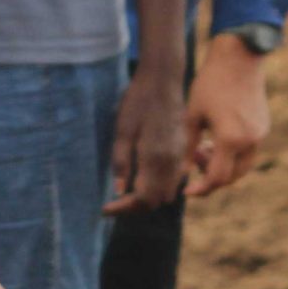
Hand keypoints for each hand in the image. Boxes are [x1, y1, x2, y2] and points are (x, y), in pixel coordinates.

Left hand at [105, 65, 188, 215]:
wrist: (163, 79)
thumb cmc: (138, 101)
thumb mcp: (122, 130)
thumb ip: (121, 162)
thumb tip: (119, 192)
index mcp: (155, 158)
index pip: (143, 199)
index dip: (123, 209)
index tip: (105, 209)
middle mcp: (172, 162)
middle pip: (156, 201)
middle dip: (135, 208)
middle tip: (113, 204)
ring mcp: (180, 156)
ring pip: (167, 193)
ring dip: (148, 199)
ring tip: (126, 195)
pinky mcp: (183, 150)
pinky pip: (173, 180)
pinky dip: (159, 187)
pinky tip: (142, 179)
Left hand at [185, 33, 271, 198]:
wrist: (239, 58)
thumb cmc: (210, 83)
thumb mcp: (192, 116)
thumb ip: (187, 147)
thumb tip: (182, 173)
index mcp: (230, 139)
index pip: (216, 178)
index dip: (200, 189)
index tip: (186, 191)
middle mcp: (250, 141)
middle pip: (232, 177)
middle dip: (212, 178)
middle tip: (194, 163)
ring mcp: (260, 134)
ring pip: (242, 166)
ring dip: (223, 166)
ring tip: (203, 148)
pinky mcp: (263, 127)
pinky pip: (248, 151)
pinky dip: (233, 154)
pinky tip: (216, 139)